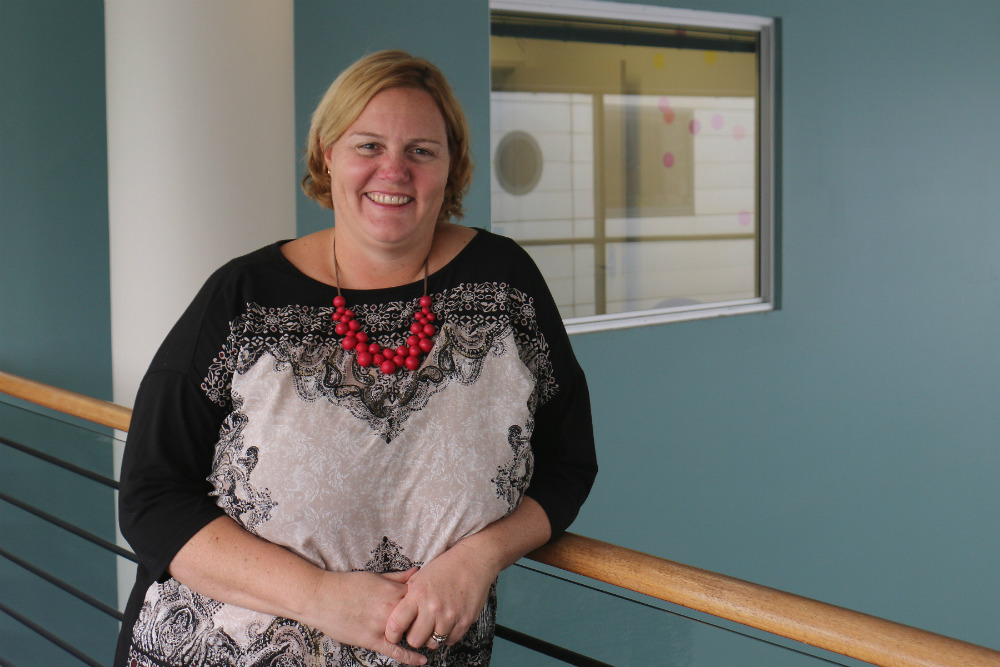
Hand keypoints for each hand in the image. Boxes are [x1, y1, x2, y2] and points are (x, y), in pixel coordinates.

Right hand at [307, 568, 427, 664]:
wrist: (320, 597)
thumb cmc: (346, 585)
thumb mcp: (375, 576)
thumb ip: (398, 577)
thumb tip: (417, 571)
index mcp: (392, 591)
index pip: (420, 597)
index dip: (428, 601)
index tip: (434, 603)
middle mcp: (390, 608)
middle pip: (419, 616)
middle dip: (428, 619)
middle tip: (435, 622)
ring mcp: (381, 626)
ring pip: (409, 633)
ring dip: (420, 636)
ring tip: (431, 638)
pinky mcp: (371, 640)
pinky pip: (394, 651)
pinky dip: (410, 657)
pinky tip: (422, 660)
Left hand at [384, 540, 498, 649]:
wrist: (473, 561)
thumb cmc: (444, 567)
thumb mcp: (419, 577)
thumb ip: (407, 597)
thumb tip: (396, 617)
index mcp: (418, 595)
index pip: (396, 625)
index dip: (392, 634)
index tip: (394, 635)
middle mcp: (433, 607)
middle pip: (415, 640)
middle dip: (414, 636)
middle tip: (418, 628)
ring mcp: (450, 616)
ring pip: (433, 643)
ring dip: (432, 636)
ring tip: (434, 624)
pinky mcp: (465, 621)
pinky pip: (450, 641)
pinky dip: (447, 635)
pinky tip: (447, 623)